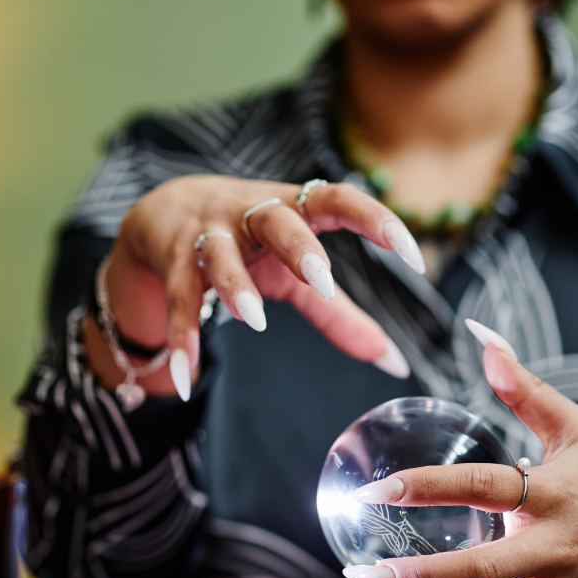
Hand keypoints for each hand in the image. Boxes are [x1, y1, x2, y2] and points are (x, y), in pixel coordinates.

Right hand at [86, 176, 424, 398]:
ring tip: (254, 320)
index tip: (415, 258)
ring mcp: (208, 234)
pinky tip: (185, 377)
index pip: (342, 200)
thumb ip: (340, 314)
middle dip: (300, 246)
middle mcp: (251, 213)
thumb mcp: (295, 273)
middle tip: (323, 281)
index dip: (379, 222)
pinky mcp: (173, 261)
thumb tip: (395, 364)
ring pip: (220, 254)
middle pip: (278, 220)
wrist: (163, 211)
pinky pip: (178, 298)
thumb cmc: (249, 243)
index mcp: (294, 208)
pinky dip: (182, 335)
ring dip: (236, 285)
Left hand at [343, 319, 577, 577]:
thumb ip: (524, 388)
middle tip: (362, 572)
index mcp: (553, 493)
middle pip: (481, 569)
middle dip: (418, 575)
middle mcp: (557, 547)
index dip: (428, 488)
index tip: (378, 491)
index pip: (484, 487)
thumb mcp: (576, 428)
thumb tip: (483, 336)